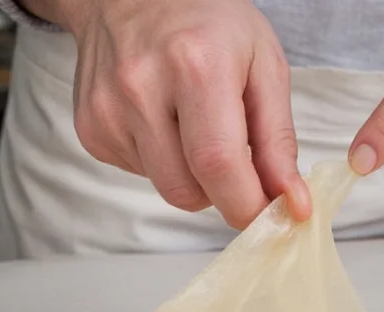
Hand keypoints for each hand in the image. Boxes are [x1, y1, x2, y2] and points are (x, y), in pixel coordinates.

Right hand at [44, 0, 309, 227]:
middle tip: (242, 166)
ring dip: (196, 179)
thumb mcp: (264, 66)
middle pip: (189, 190)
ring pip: (167, 188)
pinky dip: (167, 163)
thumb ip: (278, 141)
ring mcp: (108, 109)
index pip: (219, 163)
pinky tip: (169, 123)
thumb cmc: (208, 23)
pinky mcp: (91, 128)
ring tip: (200, 129)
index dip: (248, 204)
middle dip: (225, 195)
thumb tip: (292, 202)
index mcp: (195, 65)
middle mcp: (142, 87)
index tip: (272, 216)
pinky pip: (143, 174)